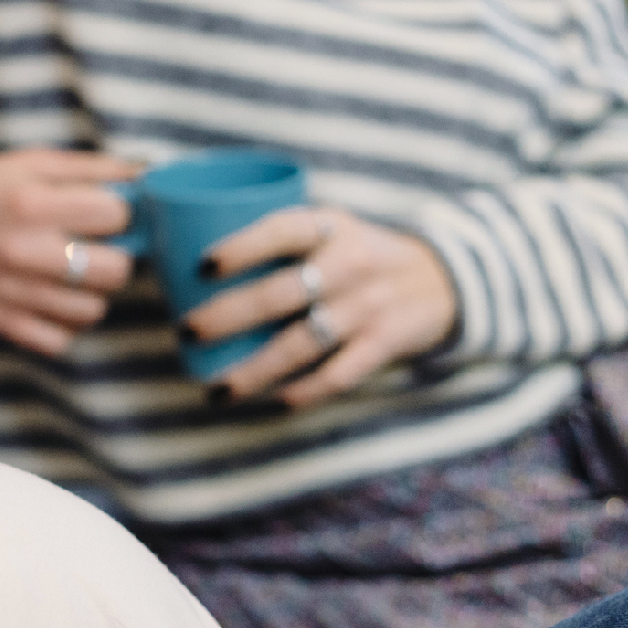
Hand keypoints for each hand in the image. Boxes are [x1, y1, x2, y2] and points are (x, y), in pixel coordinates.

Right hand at [0, 148, 142, 354]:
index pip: (116, 216)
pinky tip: (56, 300)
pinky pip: (61, 341)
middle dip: (117, 255)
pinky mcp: (1, 321)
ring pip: (93, 310)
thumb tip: (148, 177)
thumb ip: (93, 168)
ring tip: (76, 274)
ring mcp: (12, 291)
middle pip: (115, 270)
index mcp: (32, 202)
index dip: (119, 212)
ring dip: (93, 292)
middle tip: (98, 247)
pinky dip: (66, 324)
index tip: (105, 212)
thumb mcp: (34, 162)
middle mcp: (22, 250)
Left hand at [183, 207, 457, 408]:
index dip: (242, 246)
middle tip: (187, 330)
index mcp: (330, 227)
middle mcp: (350, 264)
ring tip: (217, 389)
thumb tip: (186, 251)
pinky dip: (306, 390)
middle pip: (281, 293)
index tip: (202, 266)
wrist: (441, 279)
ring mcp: (368, 306)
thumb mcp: (330, 229)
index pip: (282, 230)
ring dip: (256, 370)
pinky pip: (339, 374)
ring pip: (302, 343)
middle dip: (229, 315)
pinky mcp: (385, 342)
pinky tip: (275, 401)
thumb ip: (281, 237)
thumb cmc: (357, 254)